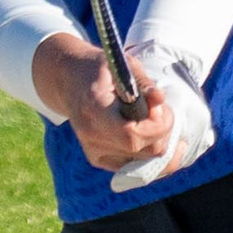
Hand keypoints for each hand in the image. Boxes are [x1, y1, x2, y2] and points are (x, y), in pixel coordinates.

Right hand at [106, 41, 217, 192]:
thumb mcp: (122, 66)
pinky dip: (149, 152)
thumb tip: (160, 99)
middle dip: (163, 131)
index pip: (133, 135)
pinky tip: (152, 135)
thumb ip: (143, 82)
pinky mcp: (99, 159)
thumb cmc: (98, 70)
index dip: (157, 126)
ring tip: (153, 119)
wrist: (69, 82)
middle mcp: (91, 137)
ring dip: (159, 141)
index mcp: (93, 110)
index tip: (159, 106)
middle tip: (159, 109)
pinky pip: (136, 167)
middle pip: (144, 151)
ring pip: (145, 162)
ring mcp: (94, 151)